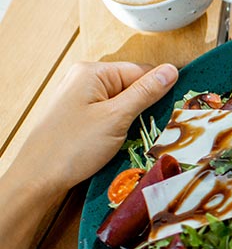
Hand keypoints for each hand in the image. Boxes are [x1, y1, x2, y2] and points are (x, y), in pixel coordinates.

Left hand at [18, 62, 177, 193]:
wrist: (38, 178)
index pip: (141, 71)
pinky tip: (124, 141)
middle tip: (160, 128)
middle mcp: (85, 79)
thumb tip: (172, 70)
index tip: (176, 111)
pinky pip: (111, 114)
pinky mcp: (80, 116)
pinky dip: (122, 127)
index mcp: (92, 72)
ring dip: (136, 120)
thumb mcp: (116, 117)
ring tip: (140, 137)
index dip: (160, 90)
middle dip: (147, 107)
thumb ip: (145, 92)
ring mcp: (81, 98)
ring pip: (123, 103)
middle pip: (132, 86)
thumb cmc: (73, 146)